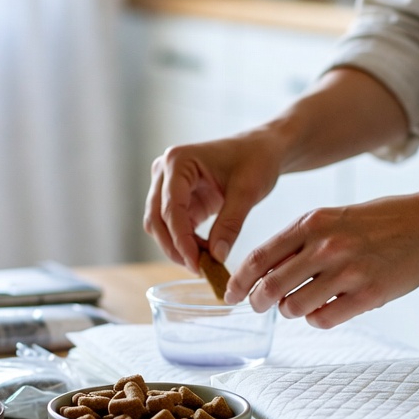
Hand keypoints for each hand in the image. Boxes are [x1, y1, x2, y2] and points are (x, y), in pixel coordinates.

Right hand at [143, 132, 281, 273]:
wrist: (261, 150)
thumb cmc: (256, 160)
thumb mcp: (248, 191)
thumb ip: (230, 224)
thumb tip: (217, 257)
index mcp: (178, 161)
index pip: (171, 208)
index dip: (181, 240)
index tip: (197, 264)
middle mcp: (164, 171)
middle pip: (156, 219)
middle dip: (175, 247)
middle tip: (199, 269)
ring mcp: (166, 184)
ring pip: (158, 225)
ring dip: (176, 246)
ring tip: (204, 262)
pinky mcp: (175, 198)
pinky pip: (172, 226)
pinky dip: (184, 242)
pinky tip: (204, 252)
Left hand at [226, 192, 418, 326]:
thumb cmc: (378, 222)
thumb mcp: (332, 218)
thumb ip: (299, 242)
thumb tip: (264, 274)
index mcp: (311, 223)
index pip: (259, 257)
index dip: (239, 280)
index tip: (231, 295)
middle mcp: (325, 246)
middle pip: (270, 286)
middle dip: (258, 302)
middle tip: (259, 306)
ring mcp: (348, 271)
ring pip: (294, 307)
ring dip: (292, 311)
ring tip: (303, 303)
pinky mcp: (369, 295)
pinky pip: (324, 320)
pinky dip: (318, 319)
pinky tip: (328, 309)